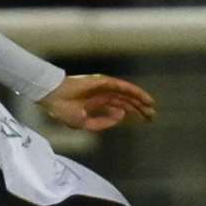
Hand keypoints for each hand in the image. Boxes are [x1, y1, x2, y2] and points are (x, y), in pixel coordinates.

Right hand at [38, 74, 155, 131]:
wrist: (53, 98)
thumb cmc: (63, 110)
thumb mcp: (85, 123)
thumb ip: (103, 122)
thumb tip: (121, 116)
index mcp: (97, 104)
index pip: (119, 107)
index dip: (132, 114)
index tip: (144, 121)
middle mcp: (103, 94)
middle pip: (126, 101)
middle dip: (139, 109)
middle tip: (152, 117)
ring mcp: (103, 87)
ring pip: (126, 94)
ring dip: (140, 100)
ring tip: (152, 108)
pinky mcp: (103, 82)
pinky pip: (122, 87)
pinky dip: (134, 92)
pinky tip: (144, 98)